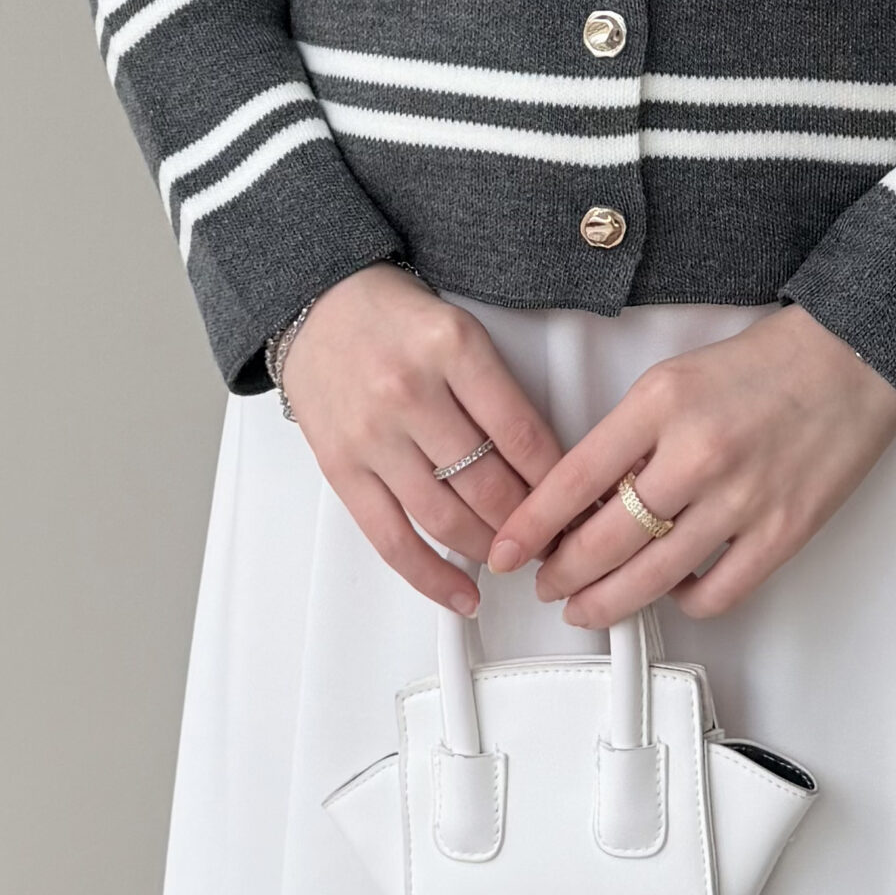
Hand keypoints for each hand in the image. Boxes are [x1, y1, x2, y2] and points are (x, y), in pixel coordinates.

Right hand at [280, 266, 562, 613]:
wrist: (317, 301)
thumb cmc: (393, 317)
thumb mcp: (462, 330)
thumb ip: (500, 391)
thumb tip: (548, 466)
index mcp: (452, 348)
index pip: (523, 434)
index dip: (559, 482)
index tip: (578, 504)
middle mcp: (410, 391)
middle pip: (488, 484)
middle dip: (531, 524)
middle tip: (555, 539)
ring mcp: (372, 434)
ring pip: (445, 518)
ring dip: (490, 549)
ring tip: (515, 558)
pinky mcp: (341, 467)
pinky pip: (390, 539)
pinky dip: (430, 575)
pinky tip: (462, 593)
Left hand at [487, 305, 895, 626]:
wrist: (852, 360)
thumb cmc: (767, 365)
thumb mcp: (674, 378)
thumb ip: (628, 435)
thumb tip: (582, 500)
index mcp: (662, 403)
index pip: (573, 479)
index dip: (529, 526)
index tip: (507, 548)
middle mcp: (698, 452)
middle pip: (605, 540)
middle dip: (562, 575)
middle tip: (547, 583)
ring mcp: (743, 498)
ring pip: (652, 577)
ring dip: (607, 602)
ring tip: (586, 606)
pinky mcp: (783, 531)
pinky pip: (717, 591)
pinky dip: (685, 603)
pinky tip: (670, 593)